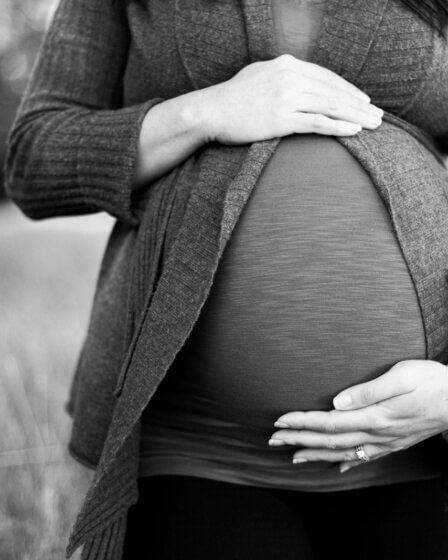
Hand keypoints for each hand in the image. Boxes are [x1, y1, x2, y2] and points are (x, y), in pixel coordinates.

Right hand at [198, 53, 383, 144]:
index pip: (327, 77)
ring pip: (331, 106)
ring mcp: (286, 97)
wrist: (210, 111)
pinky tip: (354, 131)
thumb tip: (299, 83)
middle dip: (360, 105)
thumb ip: (282, 76)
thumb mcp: (259, 75)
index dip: (349, 90)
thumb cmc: (232, 98)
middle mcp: (290, 77)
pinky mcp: (281, 118)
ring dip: (356, 116)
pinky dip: (338, 127)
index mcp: (287, 64)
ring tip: (374, 125)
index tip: (364, 101)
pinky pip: (318, 122)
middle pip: (334, 91)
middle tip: (378, 116)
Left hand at [269, 359, 447, 472]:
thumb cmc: (431, 382)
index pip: (329, 421)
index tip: (280, 422)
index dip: (302, 421)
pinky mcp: (394, 442)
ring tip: (294, 456)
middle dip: (299, 439)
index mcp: (374, 416)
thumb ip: (368, 390)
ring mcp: (385, 441)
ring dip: (316, 452)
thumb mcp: (401, 377)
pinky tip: (336, 465)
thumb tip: (337, 401)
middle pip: (330, 439)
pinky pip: (365, 456)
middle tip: (273, 439)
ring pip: (343, 451)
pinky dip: (346, 461)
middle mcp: (376, 433)